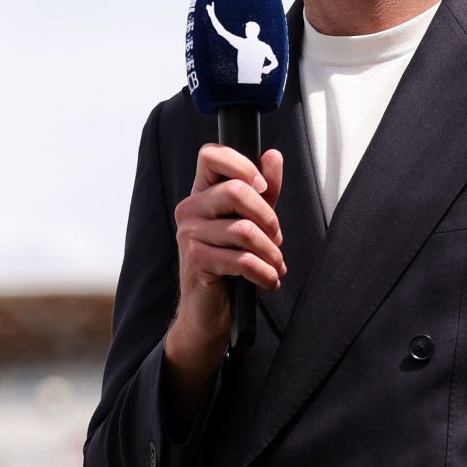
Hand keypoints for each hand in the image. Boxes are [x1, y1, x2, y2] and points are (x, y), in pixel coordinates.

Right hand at [166, 145, 284, 366]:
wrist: (209, 311)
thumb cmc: (230, 265)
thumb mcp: (252, 223)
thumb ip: (264, 190)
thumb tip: (273, 155)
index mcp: (202, 194)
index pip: (211, 155)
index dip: (242, 164)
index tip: (263, 189)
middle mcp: (190, 209)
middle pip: (235, 190)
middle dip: (268, 216)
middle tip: (276, 238)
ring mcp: (189, 235)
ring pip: (243, 229)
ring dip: (270, 252)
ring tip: (275, 265)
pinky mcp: (196, 260)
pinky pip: (241, 259)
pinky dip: (264, 273)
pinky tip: (268, 280)